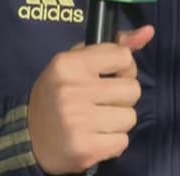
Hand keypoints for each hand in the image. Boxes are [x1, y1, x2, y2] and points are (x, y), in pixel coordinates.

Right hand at [27, 26, 154, 173]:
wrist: (31, 138)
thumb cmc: (59, 93)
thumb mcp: (77, 62)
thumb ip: (113, 47)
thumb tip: (148, 31)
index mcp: (69, 64)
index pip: (124, 57)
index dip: (124, 68)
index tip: (110, 76)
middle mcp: (73, 90)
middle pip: (133, 89)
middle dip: (122, 97)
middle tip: (102, 102)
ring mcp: (78, 121)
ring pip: (130, 117)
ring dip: (118, 121)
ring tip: (98, 121)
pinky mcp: (85, 148)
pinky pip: (123, 142)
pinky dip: (113, 142)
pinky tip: (95, 137)